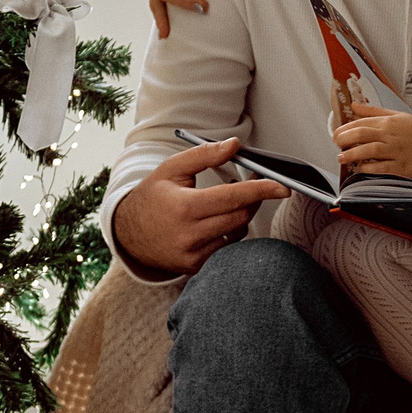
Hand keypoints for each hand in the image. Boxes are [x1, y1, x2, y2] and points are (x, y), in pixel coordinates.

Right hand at [109, 139, 288, 279]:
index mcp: (184, 207)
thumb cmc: (152, 197)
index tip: (283, 186)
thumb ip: (203, 155)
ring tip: (226, 202)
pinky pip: (227, 247)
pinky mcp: (196, 267)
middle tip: (252, 185)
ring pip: (237, 232)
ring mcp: (193, 255)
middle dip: (253, 199)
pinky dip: (229, 232)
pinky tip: (217, 222)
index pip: (233, 198)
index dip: (261, 190)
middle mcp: (190, 235)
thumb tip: (234, 145)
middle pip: (240, 216)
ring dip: (240, 215)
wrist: (128, 235)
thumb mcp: (171, 169)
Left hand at [334, 110, 411, 176]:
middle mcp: (390, 136)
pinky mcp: (401, 167)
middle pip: (361, 134)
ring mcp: (395, 151)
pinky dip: (369, 168)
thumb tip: (354, 105)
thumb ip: (373, 111)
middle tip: (336, 144)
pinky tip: (361, 168)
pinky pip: (382, 168)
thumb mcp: (396, 115)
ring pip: (369, 150)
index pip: (360, 123)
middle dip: (344, 139)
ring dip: (352, 154)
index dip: (345, 128)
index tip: (336, 134)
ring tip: (342, 158)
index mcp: (388, 122)